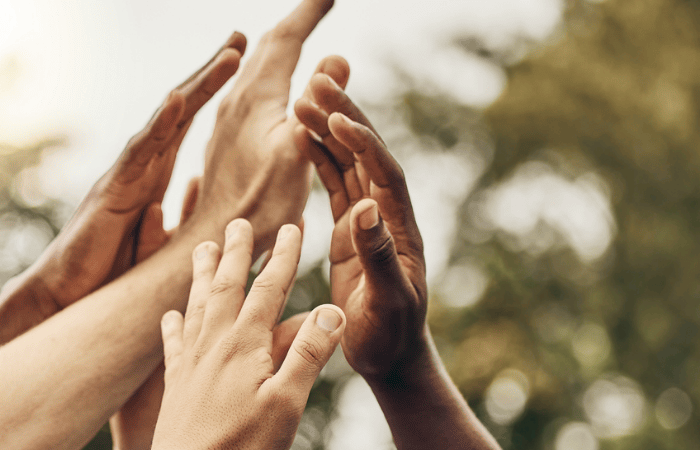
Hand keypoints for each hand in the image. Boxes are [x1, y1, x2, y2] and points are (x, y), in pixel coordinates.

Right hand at [14, 32, 247, 313]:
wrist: (66, 299)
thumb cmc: (109, 278)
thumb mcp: (160, 248)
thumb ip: (183, 222)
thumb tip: (210, 202)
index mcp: (154, 177)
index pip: (189, 126)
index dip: (214, 95)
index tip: (242, 63)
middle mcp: (141, 167)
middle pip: (180, 111)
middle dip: (210, 75)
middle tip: (240, 39)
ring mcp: (126, 175)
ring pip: (166, 123)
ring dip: (198, 87)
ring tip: (230, 57)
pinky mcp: (112, 191)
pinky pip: (139, 152)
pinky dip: (158, 125)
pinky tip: (178, 100)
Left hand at [150, 220, 343, 449]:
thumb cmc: (241, 447)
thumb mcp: (287, 403)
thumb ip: (309, 354)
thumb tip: (332, 308)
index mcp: (243, 344)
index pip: (268, 288)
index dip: (283, 256)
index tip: (293, 225)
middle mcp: (212, 345)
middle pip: (225, 286)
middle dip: (236, 252)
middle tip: (238, 221)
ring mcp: (190, 364)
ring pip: (196, 306)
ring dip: (202, 275)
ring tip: (202, 247)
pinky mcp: (176, 386)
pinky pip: (173, 344)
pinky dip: (174, 324)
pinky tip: (171, 315)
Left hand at [186, 0, 336, 246]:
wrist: (216, 238)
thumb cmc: (259, 204)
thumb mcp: (296, 151)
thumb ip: (316, 104)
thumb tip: (336, 58)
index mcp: (254, 97)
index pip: (284, 40)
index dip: (308, 14)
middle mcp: (235, 101)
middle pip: (265, 48)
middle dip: (295, 23)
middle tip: (319, 4)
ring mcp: (227, 121)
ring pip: (252, 69)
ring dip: (277, 46)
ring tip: (297, 33)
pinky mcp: (225, 140)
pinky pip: (248, 90)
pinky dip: (267, 74)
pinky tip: (269, 86)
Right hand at [290, 56, 432, 380]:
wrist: (391, 358)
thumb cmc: (391, 337)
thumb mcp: (388, 301)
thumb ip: (379, 256)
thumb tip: (365, 210)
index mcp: (399, 230)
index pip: (382, 175)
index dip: (363, 144)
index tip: (338, 119)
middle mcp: (386, 217)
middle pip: (367, 155)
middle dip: (345, 116)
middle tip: (318, 82)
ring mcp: (368, 222)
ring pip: (348, 163)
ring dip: (328, 130)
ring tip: (302, 98)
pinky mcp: (349, 232)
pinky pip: (334, 185)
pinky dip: (319, 158)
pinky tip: (300, 136)